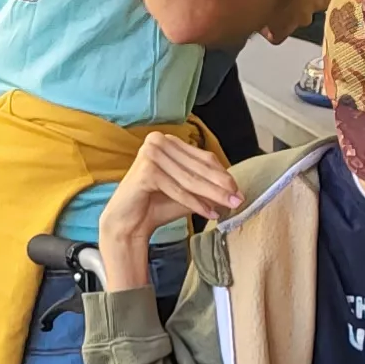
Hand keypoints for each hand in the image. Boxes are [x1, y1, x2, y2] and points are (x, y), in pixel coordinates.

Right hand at [92, 132, 241, 292]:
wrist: (127, 223)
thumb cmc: (156, 205)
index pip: (203, 157)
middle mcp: (157, 141)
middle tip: (238, 199)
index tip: (237, 190)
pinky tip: (209, 213)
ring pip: (190, 179)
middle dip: (221, 185)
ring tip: (228, 206)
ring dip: (212, 195)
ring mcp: (150, 154)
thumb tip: (234, 189)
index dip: (223, 174)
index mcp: (167, 140)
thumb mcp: (187, 192)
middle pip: (199, 167)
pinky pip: (178, 189)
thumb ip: (206, 186)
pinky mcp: (146, 170)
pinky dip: (195, 203)